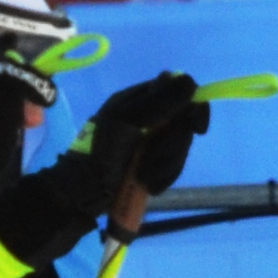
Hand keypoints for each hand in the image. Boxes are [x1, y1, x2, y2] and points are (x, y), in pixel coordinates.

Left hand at [0, 72, 204, 260]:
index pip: (180, 92)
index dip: (193, 108)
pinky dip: (162, 179)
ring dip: (165, 166)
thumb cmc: (98, 154)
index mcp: (138, 100)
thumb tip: (190, 82)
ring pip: (180, 149)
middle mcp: (148, 118)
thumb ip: (158, 103)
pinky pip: (172, 169)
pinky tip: (147, 185)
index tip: (196, 128)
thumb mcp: (126, 122)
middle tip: (152, 157)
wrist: (81, 195)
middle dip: (172, 146)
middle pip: (184, 125)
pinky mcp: (151, 167)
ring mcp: (150, 144)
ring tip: (143, 176)